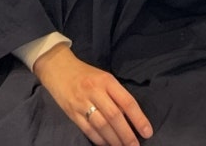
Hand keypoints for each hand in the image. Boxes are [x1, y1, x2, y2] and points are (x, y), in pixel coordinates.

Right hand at [33, 44, 152, 145]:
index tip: (147, 132)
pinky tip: (107, 145)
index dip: (138, 118)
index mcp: (106, 80)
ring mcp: (82, 103)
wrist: (58, 67)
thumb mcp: (103, 77)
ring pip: (102, 126)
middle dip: (127, 134)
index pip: (126, 101)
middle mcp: (95, 91)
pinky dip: (99, 140)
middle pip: (114, 116)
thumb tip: (130, 117)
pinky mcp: (72, 113)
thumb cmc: (85, 73)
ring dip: (114, 140)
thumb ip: (115, 94)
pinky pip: (88, 130)